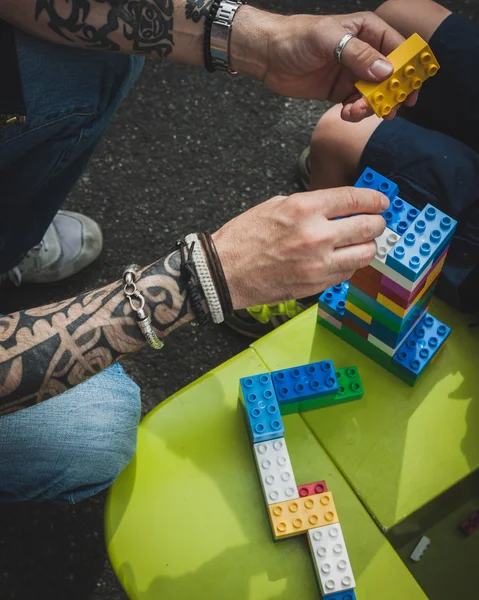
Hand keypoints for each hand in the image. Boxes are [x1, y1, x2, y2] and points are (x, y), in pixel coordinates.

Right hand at [213, 187, 388, 308]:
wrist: (225, 271)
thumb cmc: (244, 237)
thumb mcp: (276, 205)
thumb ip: (311, 205)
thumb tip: (339, 207)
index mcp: (304, 208)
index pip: (355, 200)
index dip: (375, 200)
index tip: (381, 202)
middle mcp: (316, 235)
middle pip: (368, 226)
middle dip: (377, 223)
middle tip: (376, 223)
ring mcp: (318, 263)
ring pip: (365, 254)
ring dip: (368, 246)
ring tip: (361, 243)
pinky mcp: (316, 284)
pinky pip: (347, 273)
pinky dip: (349, 265)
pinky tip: (340, 259)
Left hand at [232, 8, 417, 121]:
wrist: (268, 55)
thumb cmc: (296, 38)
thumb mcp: (327, 39)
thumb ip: (357, 53)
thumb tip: (385, 70)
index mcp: (367, 31)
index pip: (398, 47)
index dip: (408, 67)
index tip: (410, 88)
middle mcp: (364, 52)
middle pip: (390, 76)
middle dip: (390, 94)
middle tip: (388, 110)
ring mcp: (353, 73)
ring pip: (374, 94)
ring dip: (369, 107)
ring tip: (355, 111)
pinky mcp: (340, 91)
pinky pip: (356, 104)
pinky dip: (355, 113)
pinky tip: (346, 113)